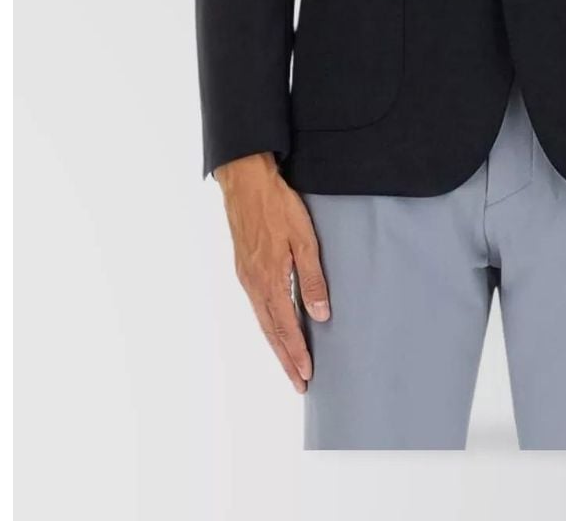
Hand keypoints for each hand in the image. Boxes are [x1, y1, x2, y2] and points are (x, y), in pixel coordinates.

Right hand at [214, 151, 329, 392]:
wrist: (246, 183)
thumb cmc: (278, 207)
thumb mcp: (304, 239)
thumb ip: (312, 279)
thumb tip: (321, 315)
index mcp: (270, 280)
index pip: (286, 328)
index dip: (296, 354)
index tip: (306, 376)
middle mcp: (255, 284)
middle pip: (271, 332)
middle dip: (286, 359)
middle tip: (299, 383)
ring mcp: (247, 277)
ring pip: (263, 320)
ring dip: (277, 344)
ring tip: (289, 363)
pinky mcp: (244, 268)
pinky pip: (258, 305)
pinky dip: (268, 324)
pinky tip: (276, 327)